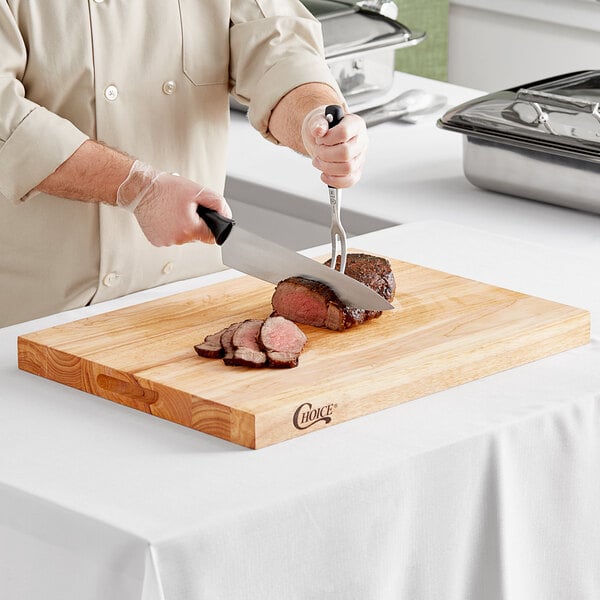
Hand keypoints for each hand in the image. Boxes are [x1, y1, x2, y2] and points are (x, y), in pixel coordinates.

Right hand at [116, 161, 230, 246]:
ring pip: (183, 238)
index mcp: (189, 229)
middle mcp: (177, 239)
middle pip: (196, 237)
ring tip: (173, 211)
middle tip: (185, 209)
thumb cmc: (165, 188)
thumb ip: (218, 204)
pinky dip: (170, 229)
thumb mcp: (198, 191)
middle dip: (195, 224)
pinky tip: (165, 216)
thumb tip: (226, 215)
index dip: (209, 225)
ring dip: (182, 226)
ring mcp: (165, 242)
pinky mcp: (156, 241)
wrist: (139, 189)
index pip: (211, 237)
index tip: (204, 218)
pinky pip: (170, 237)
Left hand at [301, 106, 367, 187]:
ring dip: (327, 167)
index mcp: (355, 124)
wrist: (323, 138)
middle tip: (318, 151)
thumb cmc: (324, 128)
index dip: (328, 138)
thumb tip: (319, 130)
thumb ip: (317, 123)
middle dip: (325, 154)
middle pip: (346, 153)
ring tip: (318, 161)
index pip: (344, 132)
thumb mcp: (318, 119)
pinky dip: (334, 181)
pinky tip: (324, 175)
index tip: (320, 139)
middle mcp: (361, 141)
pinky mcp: (356, 171)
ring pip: (347, 168)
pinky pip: (349, 181)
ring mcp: (360, 157)